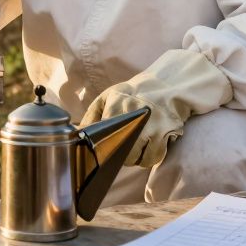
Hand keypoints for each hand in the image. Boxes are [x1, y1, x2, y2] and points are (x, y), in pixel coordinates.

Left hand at [81, 48, 231, 167]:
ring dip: (133, 157)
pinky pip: (153, 158)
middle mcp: (135, 116)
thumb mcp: (107, 97)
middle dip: (117, 155)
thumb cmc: (132, 94)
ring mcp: (152, 126)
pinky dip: (148, 157)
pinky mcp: (166, 134)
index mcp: (116, 104)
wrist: (167, 86)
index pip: (102, 137)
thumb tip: (78, 135)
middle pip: (119, 153)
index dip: (100, 148)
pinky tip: (148, 145)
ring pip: (136, 159)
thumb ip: (91, 116)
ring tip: (135, 144)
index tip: (100, 150)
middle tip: (120, 146)